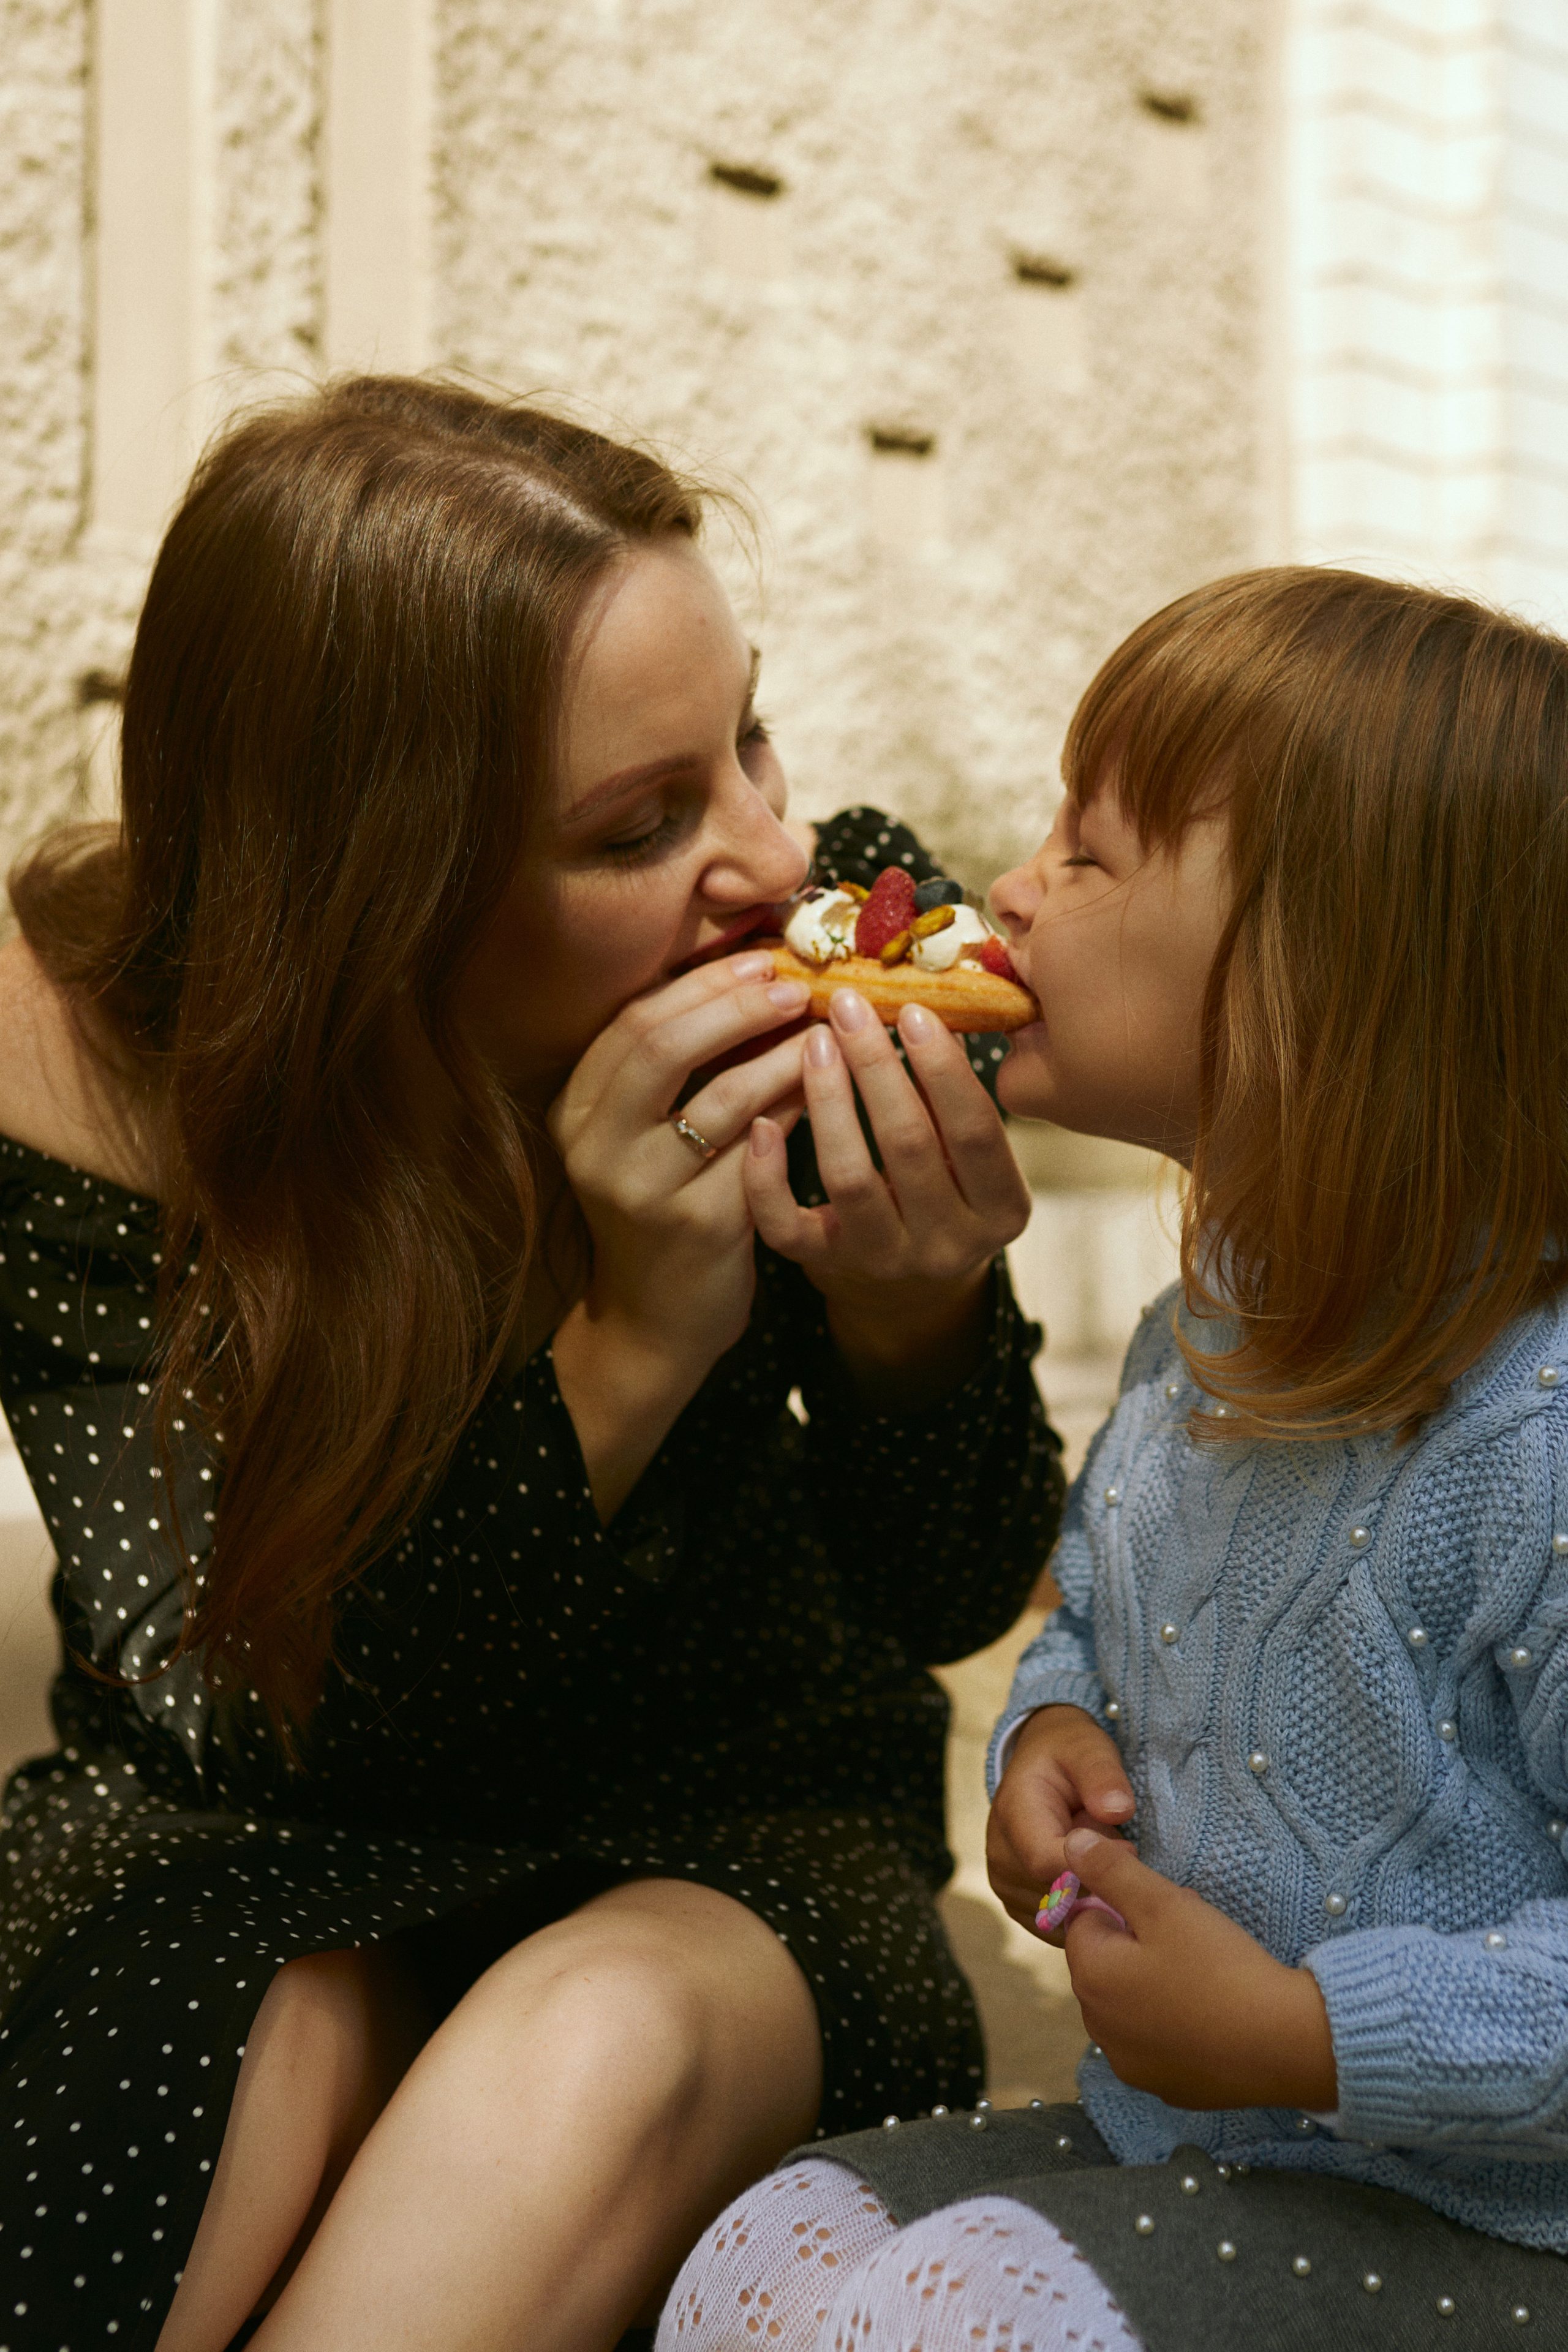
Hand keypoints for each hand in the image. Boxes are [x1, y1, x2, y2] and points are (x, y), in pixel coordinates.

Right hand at [549, 950, 809, 1516]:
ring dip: (781, 1054)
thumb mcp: (642, 1133)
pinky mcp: (696, 1224)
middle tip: (796, 985)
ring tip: (825, 1031)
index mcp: (576, 1110)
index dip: (700, 983)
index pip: (633, 1020)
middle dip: (736, 1005)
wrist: (656, 1318)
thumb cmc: (660, 1206)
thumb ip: (675, 1064)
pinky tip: (826, 1089)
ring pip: (720, 1097)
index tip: (761, 959)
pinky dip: (796, 1108)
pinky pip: (759, 1148)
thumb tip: (751, 973)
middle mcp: (596, 1147)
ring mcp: (642, 1188)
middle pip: (663, 1045)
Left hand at [744, 990, 1030, 1405]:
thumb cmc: (949, 1179)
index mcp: (1002, 1211)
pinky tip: (761, 1124)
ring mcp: (887, 1261)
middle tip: (847, 1006)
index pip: (976, 1132)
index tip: (911, 1010)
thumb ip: (957, 1093)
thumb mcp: (973, 1149)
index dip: (943, 1069)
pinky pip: (788, 1228)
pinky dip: (768, 1177)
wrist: (915, 1268)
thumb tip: (926, 1000)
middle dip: (876, 1068)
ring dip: (828, 1102)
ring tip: (813, 1042)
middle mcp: (950, 1246)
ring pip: (849, 1178)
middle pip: (909, 1146)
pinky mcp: (828, 1266)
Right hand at [987, 1705, 1136, 1933]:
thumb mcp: (1090, 1748)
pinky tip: (1095, 1879)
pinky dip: (1086, 1911)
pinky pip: (1062, 1928)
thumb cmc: (1070, 1754)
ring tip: (1099, 1858)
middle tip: (1116, 1846)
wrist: (1043, 1767)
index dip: (1093, 1865)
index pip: (1047, 1863)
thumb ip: (1104, 1775)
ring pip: (1062, 1917)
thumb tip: (1118, 1811)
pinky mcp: (1021, 1907)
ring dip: (1092, 1896)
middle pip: (1057, 1896)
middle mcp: (1000, 1856)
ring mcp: (1006, 1886)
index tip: (1128, 1847)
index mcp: (1013, 1815)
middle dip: (1097, 1880)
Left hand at [1055, 1827, 1338, 2112]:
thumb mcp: (1164, 1904)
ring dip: (1154, 1985)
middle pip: (1106, 1966)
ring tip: (1206, 1972)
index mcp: (1091, 1979)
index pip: (1086, 1922)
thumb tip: (1070, 1844)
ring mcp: (1132, 2065)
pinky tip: (1212, 2015)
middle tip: (1192, 1936)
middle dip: (1138, 1944)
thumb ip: (1111, 1871)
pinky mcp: (1166, 2089)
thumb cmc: (1220, 1966)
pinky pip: (1157, 2043)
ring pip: (1130, 2005)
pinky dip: (1175, 2025)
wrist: (1286, 2045)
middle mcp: (1099, 2029)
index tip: (1168, 1909)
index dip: (1124, 1906)